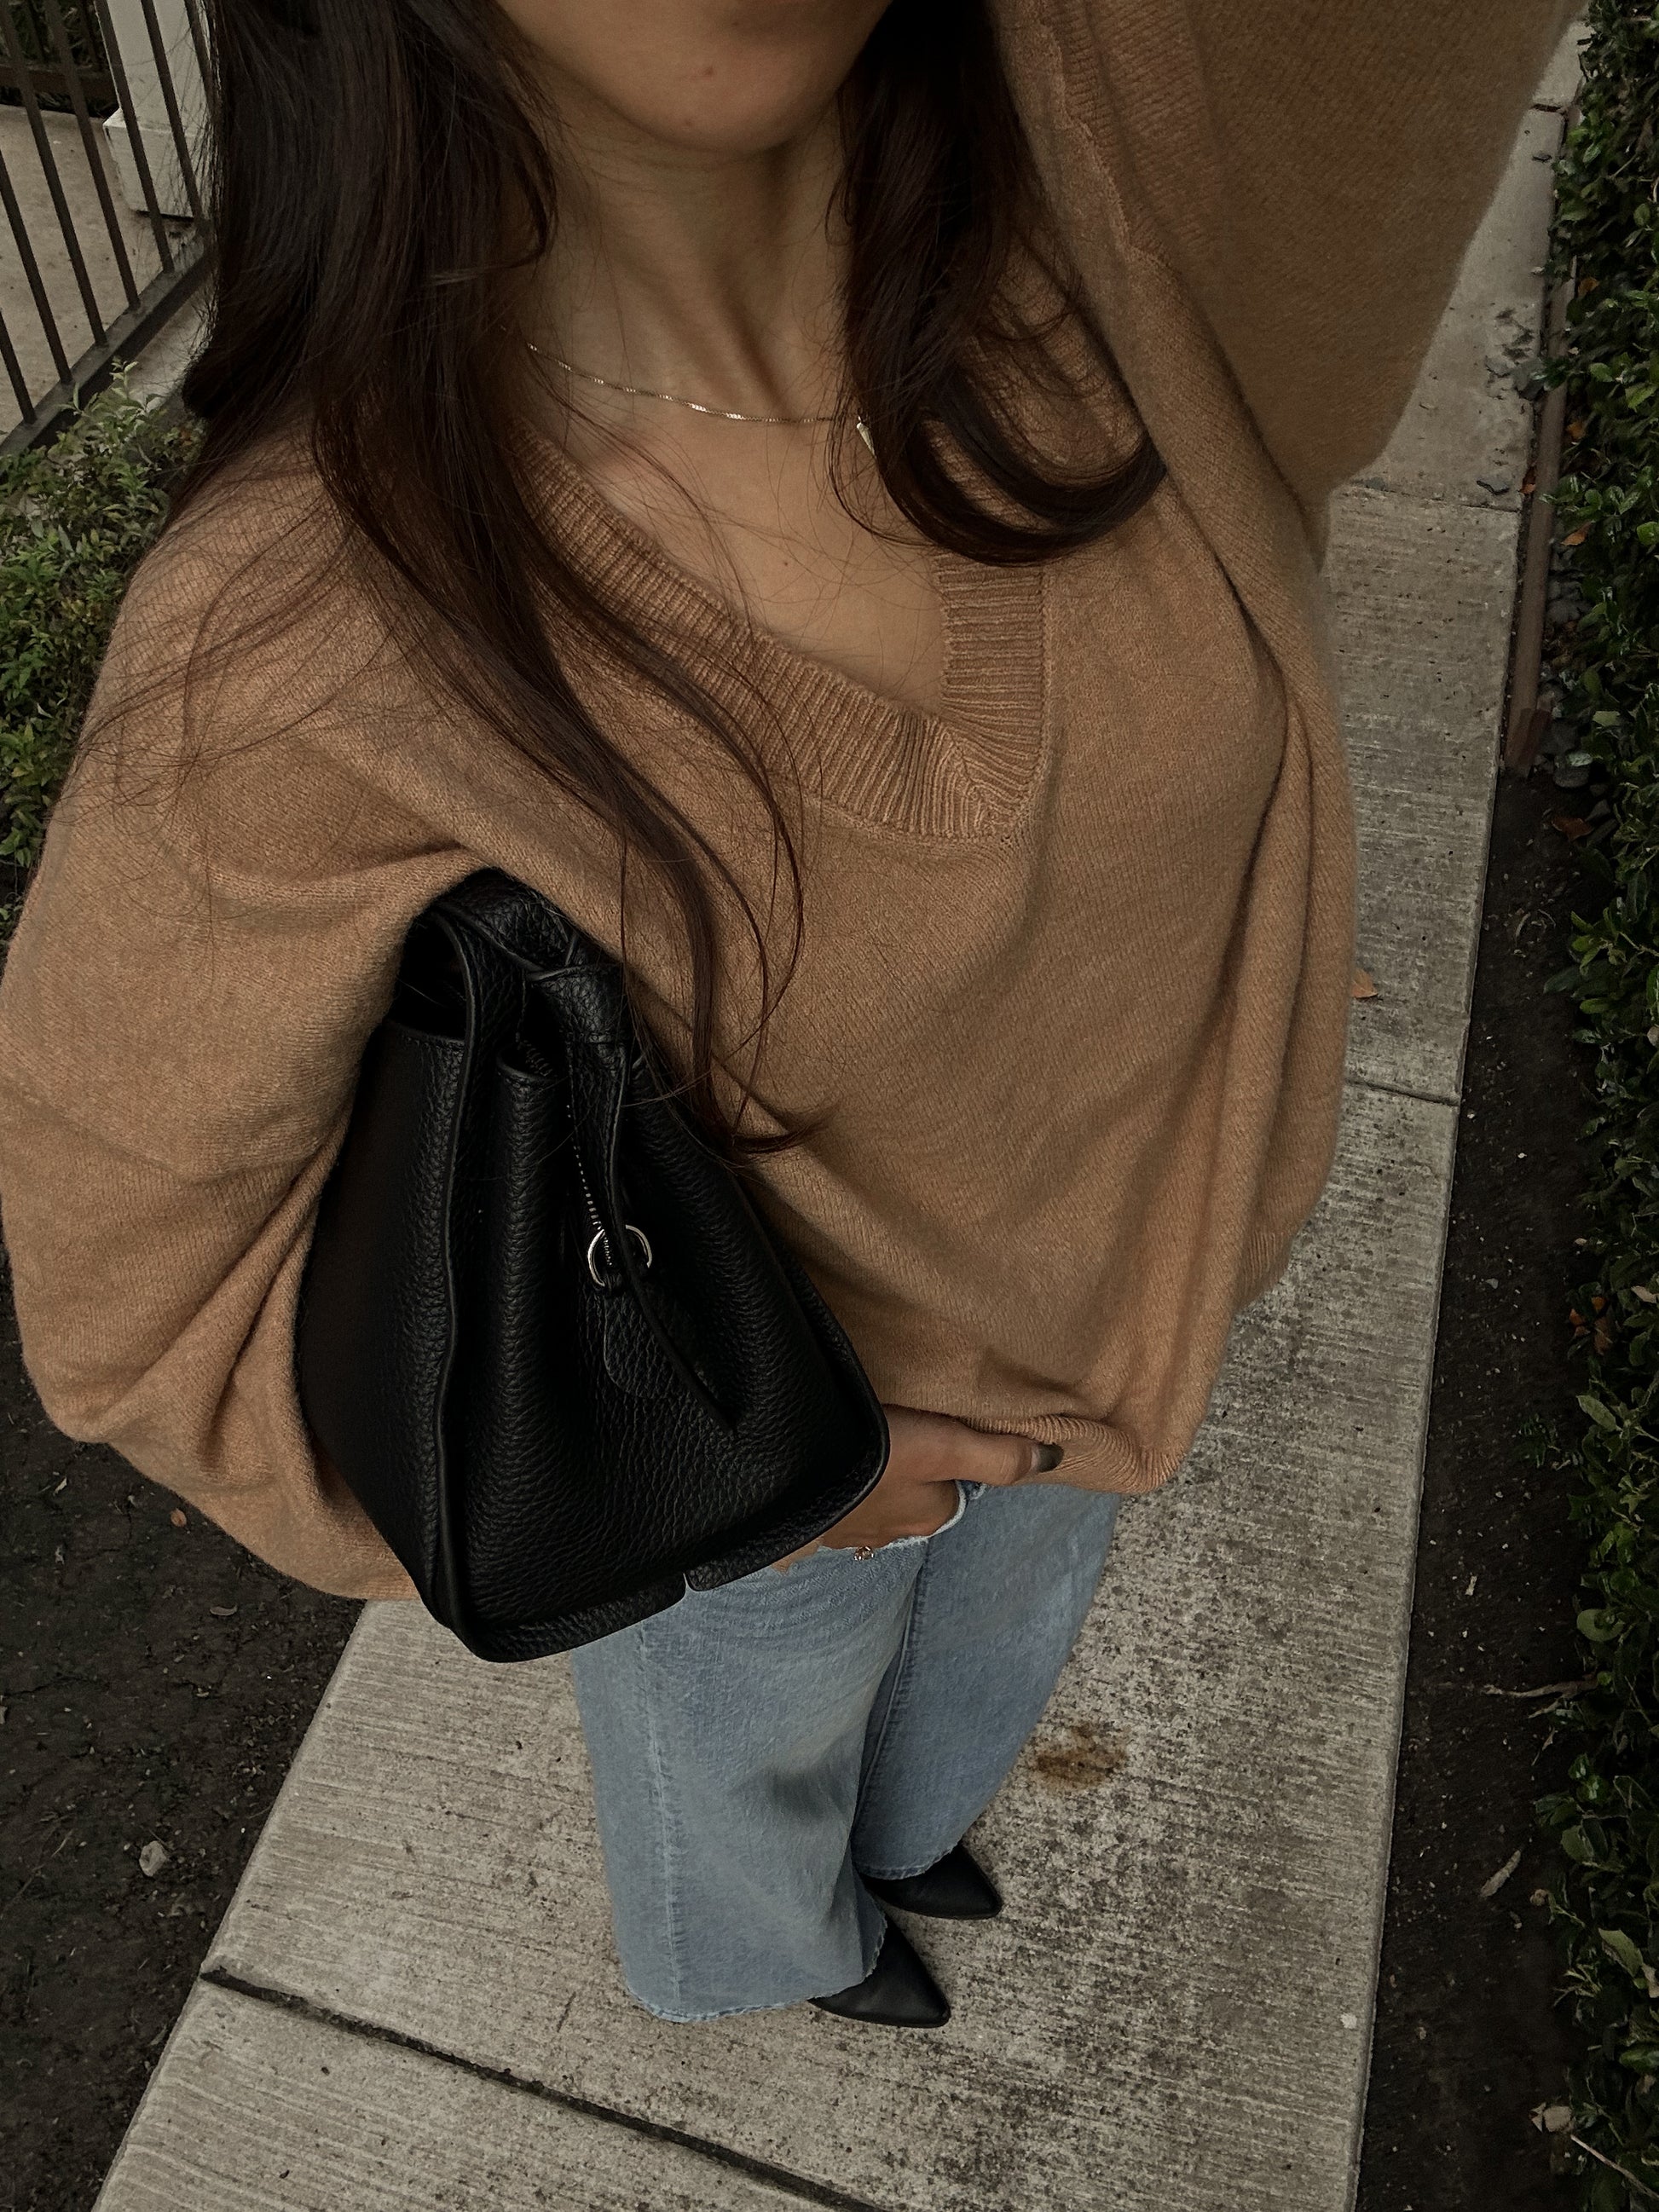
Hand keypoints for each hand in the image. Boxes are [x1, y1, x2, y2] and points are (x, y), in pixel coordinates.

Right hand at [773, 1406, 1063, 1568]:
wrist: (780, 1472)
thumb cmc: (871, 1457)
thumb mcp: (943, 1445)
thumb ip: (998, 1455)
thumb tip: (1056, 1459)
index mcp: (927, 1514)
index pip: (953, 1489)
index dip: (951, 1456)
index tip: (936, 1423)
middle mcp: (890, 1532)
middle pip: (910, 1497)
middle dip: (905, 1472)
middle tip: (895, 1426)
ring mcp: (842, 1531)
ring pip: (865, 1503)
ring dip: (864, 1483)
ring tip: (853, 1441)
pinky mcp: (800, 1524)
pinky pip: (820, 1509)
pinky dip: (821, 1494)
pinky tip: (811, 1470)